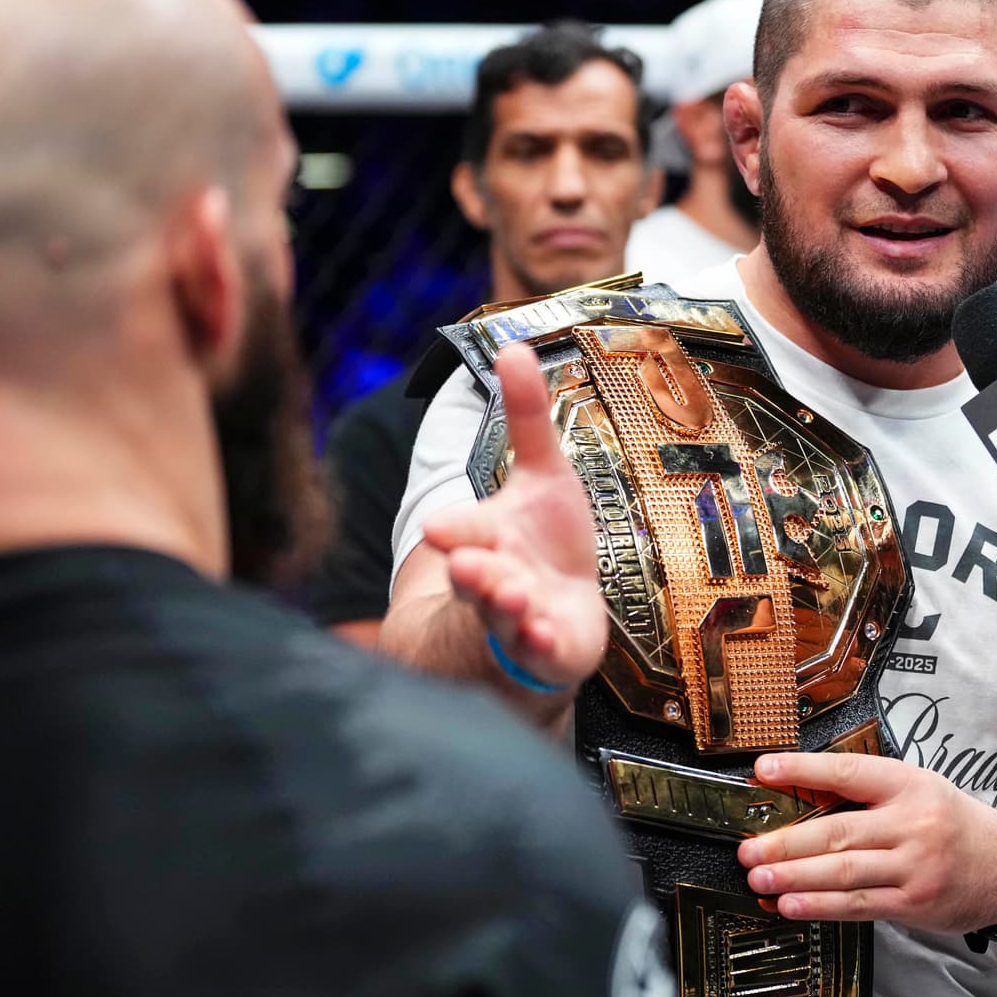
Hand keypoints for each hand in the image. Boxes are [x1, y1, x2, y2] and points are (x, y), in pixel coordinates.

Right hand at [421, 343, 607, 687]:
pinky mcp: (545, 650)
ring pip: (503, 615)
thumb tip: (513, 346)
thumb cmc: (546, 541)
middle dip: (473, 570)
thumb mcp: (543, 474)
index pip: (462, 531)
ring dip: (505, 606)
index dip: (454, 529)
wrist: (556, 613)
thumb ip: (526, 418)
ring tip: (514, 596)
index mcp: (485, 537)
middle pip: (475, 576)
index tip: (439, 528)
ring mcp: (517, 618)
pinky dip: (539, 642)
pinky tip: (544, 634)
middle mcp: (494, 578)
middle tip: (465, 563)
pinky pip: (538, 651)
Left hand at [735, 750, 996, 934]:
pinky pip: (858, 904)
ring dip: (794, 876)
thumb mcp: (918, 790)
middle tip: (747, 848)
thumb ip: (868, 793)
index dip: (802, 771)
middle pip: (837, 831)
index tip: (763, 771)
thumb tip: (801, 799)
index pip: (846, 773)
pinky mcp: (913, 902)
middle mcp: (911, 823)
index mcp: (908, 784)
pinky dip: (820, 905)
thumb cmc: (952, 824)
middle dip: (785, 842)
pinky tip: (791, 904)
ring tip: (758, 877)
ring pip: (843, 871)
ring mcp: (914, 865)